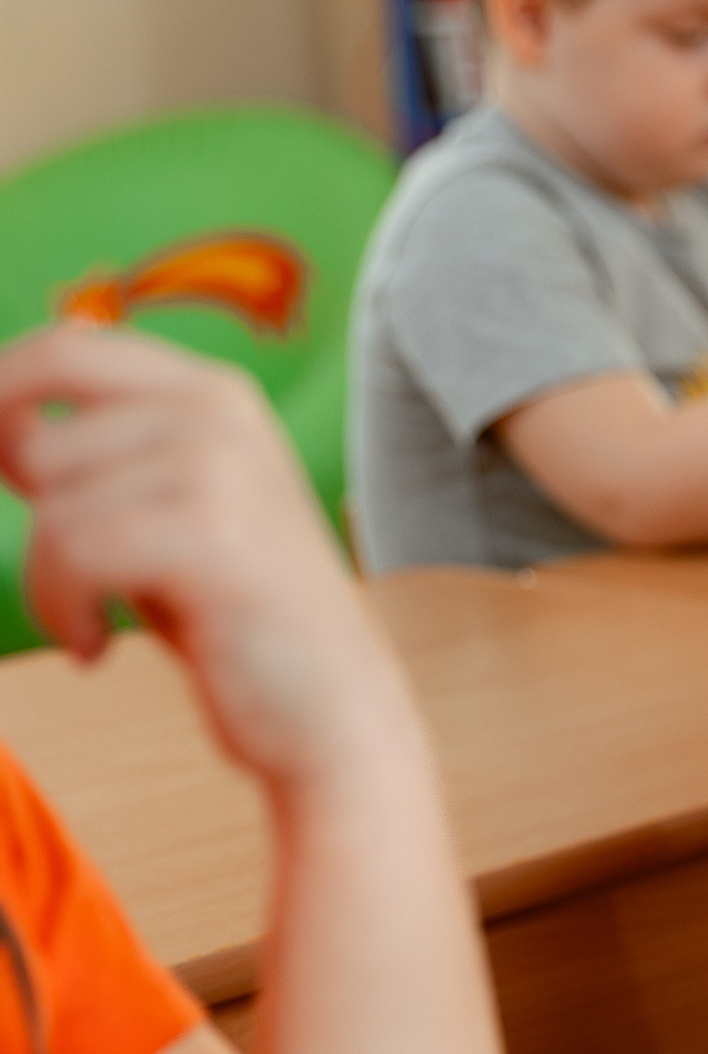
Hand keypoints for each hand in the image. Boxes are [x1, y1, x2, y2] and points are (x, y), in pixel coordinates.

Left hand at [0, 327, 419, 792]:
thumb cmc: (233, 615)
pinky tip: (96, 646)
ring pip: (52, 506)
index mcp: (214, 394)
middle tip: (67, 577)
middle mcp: (221, 412)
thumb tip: (0, 423)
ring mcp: (222, 468)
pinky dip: (64, 612)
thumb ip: (95, 455)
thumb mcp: (161, 512)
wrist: (329, 705)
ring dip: (48, 583)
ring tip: (92, 620)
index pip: (63, 348)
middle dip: (29, 521)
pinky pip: (72, 553)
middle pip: (41, 442)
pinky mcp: (212, 534)